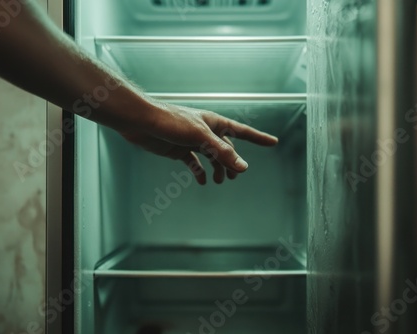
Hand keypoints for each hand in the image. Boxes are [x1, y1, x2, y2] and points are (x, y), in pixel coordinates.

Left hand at [120, 102, 277, 184]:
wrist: (143, 123)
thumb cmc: (172, 122)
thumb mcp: (201, 137)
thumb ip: (222, 152)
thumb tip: (243, 167)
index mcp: (215, 123)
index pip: (242, 132)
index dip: (259, 138)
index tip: (273, 142)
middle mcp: (206, 131)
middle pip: (226, 148)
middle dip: (232, 162)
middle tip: (234, 176)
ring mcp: (193, 141)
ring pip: (212, 157)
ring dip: (217, 169)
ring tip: (219, 181)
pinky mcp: (180, 149)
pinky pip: (194, 162)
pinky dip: (199, 171)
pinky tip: (202, 180)